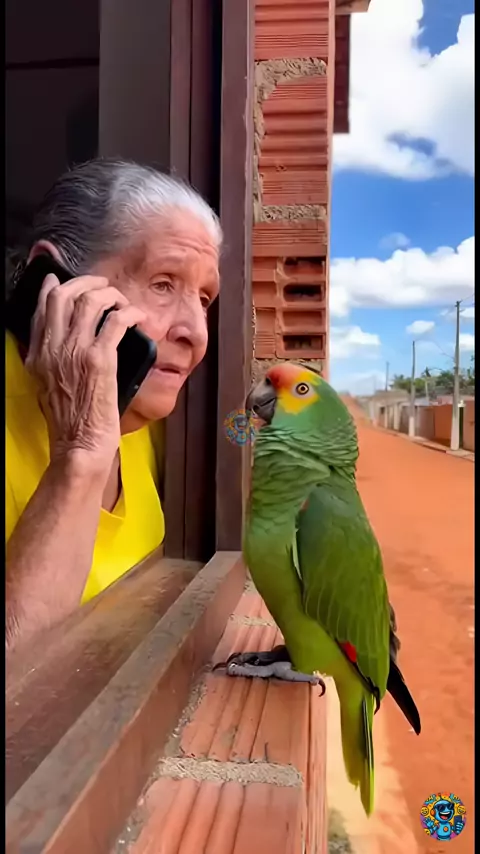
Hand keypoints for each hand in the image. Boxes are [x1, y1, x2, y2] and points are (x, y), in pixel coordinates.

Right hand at [26, 271, 146, 474]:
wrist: (80, 446)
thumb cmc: (73, 423)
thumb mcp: (50, 387)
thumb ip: (54, 361)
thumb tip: (69, 342)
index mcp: (38, 355)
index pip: (42, 309)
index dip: (54, 288)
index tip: (64, 281)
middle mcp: (52, 349)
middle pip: (63, 295)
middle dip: (86, 282)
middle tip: (103, 286)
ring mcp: (74, 352)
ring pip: (90, 301)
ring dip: (111, 295)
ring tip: (123, 302)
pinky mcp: (99, 359)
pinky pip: (116, 321)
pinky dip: (130, 313)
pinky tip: (139, 317)